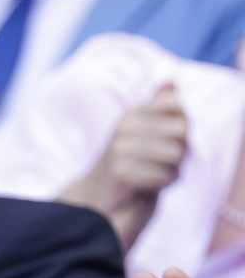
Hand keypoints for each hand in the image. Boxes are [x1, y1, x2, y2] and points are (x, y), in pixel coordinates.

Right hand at [60, 83, 187, 249]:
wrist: (95, 197)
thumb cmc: (125, 163)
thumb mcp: (139, 131)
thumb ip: (157, 106)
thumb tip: (171, 80)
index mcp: (131, 114)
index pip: (177, 105)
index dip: (183, 124)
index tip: (170, 140)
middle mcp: (125, 127)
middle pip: (181, 130)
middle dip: (182, 150)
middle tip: (166, 163)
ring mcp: (121, 149)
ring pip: (175, 154)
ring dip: (174, 169)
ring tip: (159, 175)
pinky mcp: (121, 172)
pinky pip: (162, 175)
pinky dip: (162, 184)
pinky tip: (150, 186)